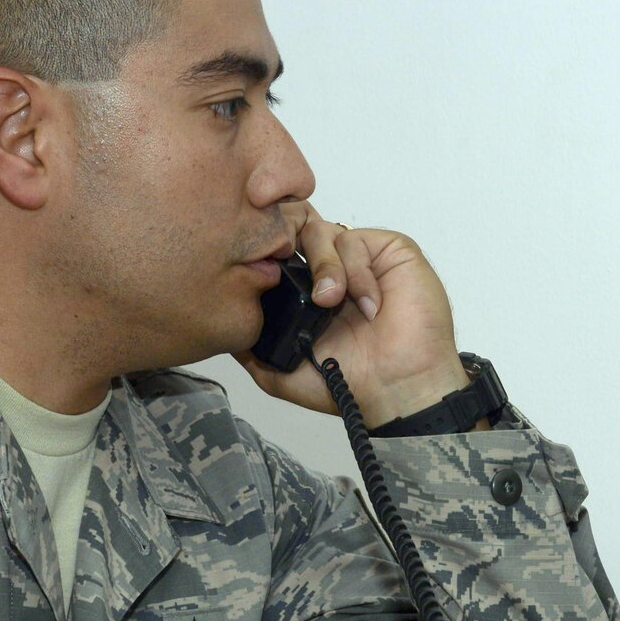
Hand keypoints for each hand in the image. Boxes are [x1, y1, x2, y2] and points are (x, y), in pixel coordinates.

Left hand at [232, 202, 471, 427]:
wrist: (396, 390)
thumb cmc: (349, 383)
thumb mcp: (281, 374)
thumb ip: (251, 349)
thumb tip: (223, 326)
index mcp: (306, 291)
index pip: (278, 251)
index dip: (266, 253)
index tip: (260, 272)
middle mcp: (332, 269)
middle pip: (295, 230)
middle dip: (289, 250)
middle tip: (297, 283)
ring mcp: (361, 259)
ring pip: (324, 232)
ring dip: (326, 268)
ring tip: (332, 302)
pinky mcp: (390, 251)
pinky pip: (358, 241)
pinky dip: (357, 272)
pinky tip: (368, 306)